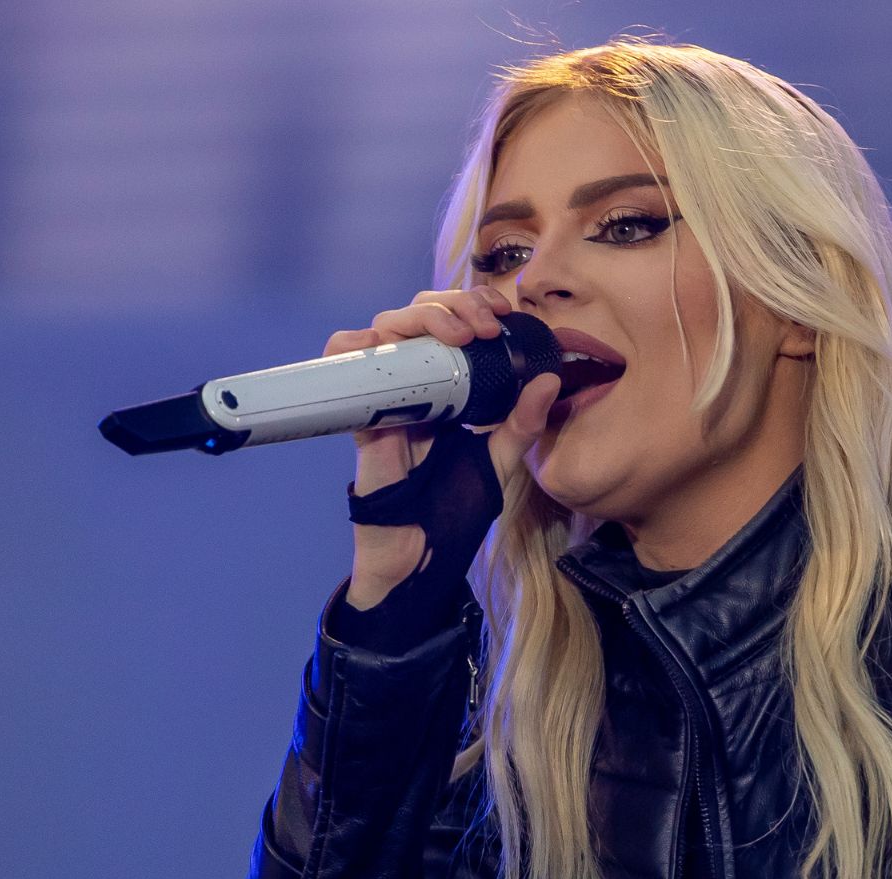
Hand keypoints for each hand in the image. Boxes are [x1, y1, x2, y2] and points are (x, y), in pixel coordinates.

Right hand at [324, 285, 561, 610]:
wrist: (417, 560)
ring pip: (384, 329)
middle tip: (484, 324)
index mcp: (448, 386)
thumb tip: (549, 379)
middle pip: (419, 315)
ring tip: (453, 334)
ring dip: (417, 318)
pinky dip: (352, 345)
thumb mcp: (498, 463)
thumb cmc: (453, 511)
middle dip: (452, 304)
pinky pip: (342, 367)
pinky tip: (381, 344)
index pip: (452, 323)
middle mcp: (414, 383)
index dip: (472, 304)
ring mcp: (384, 396)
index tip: (503, 314)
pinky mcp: (360, 418)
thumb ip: (522, 425)